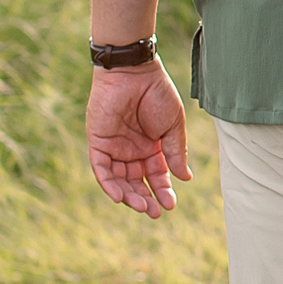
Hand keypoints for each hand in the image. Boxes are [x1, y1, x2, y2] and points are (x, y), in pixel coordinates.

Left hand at [86, 49, 188, 224]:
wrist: (134, 71)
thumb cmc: (157, 93)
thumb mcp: (173, 126)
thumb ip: (175, 152)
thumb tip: (184, 178)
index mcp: (151, 146)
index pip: (156, 175)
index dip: (163, 190)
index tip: (171, 204)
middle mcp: (131, 149)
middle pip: (137, 181)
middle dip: (146, 198)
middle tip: (156, 212)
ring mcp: (114, 146)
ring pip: (119, 179)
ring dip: (129, 195)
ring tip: (142, 207)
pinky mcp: (98, 141)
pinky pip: (101, 168)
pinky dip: (109, 183)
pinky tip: (120, 196)